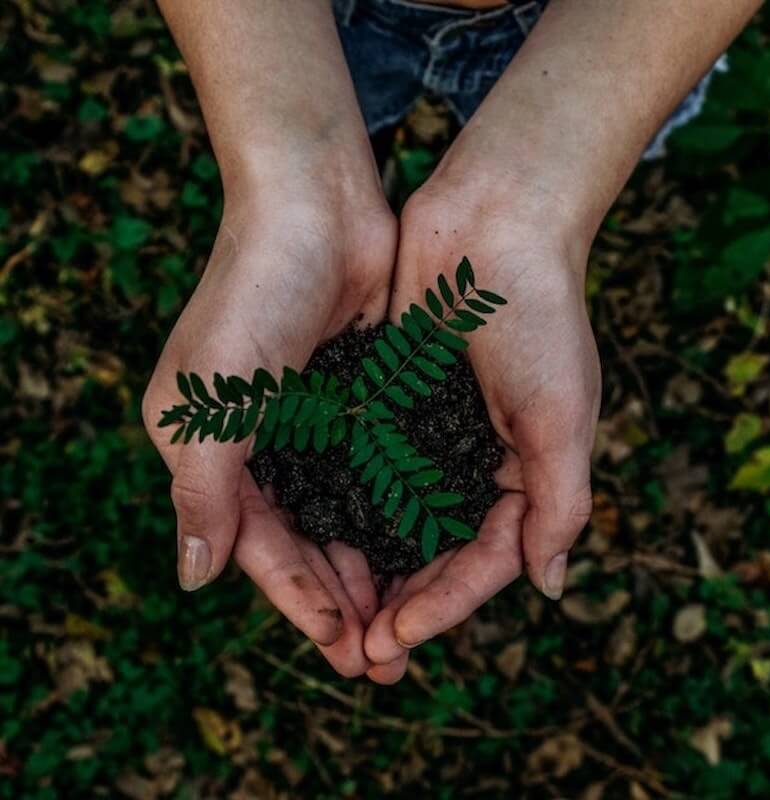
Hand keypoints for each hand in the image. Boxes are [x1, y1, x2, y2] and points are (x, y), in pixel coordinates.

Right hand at [143, 162, 396, 676]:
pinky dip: (392, 513)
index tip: (342, 646)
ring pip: (342, 515)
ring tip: (406, 619)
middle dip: (340, 598)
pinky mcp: (355, 400)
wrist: (316, 206)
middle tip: (383, 657)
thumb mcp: (212, 398)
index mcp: (210, 448)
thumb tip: (193, 578)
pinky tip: (421, 549)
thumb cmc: (254, 293)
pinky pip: (374, 473)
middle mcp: (258, 442)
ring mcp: (310, 422)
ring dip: (370, 567)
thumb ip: (202, 490)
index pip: (256, 544)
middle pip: (302, 541)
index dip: (297, 599)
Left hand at [363, 171, 600, 683]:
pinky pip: (364, 464)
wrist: (493, 224)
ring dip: (367, 566)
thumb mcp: (563, 415)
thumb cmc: (540, 316)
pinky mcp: (389, 401)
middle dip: (401, 601)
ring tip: (332, 612)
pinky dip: (344, 503)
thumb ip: (560, 502)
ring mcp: (428, 433)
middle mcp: (473, 461)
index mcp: (522, 472)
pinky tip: (314, 536)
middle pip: (434, 551)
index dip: (445, 604)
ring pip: (393, 518)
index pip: (484, 560)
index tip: (398, 636)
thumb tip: (549, 586)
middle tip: (359, 650)